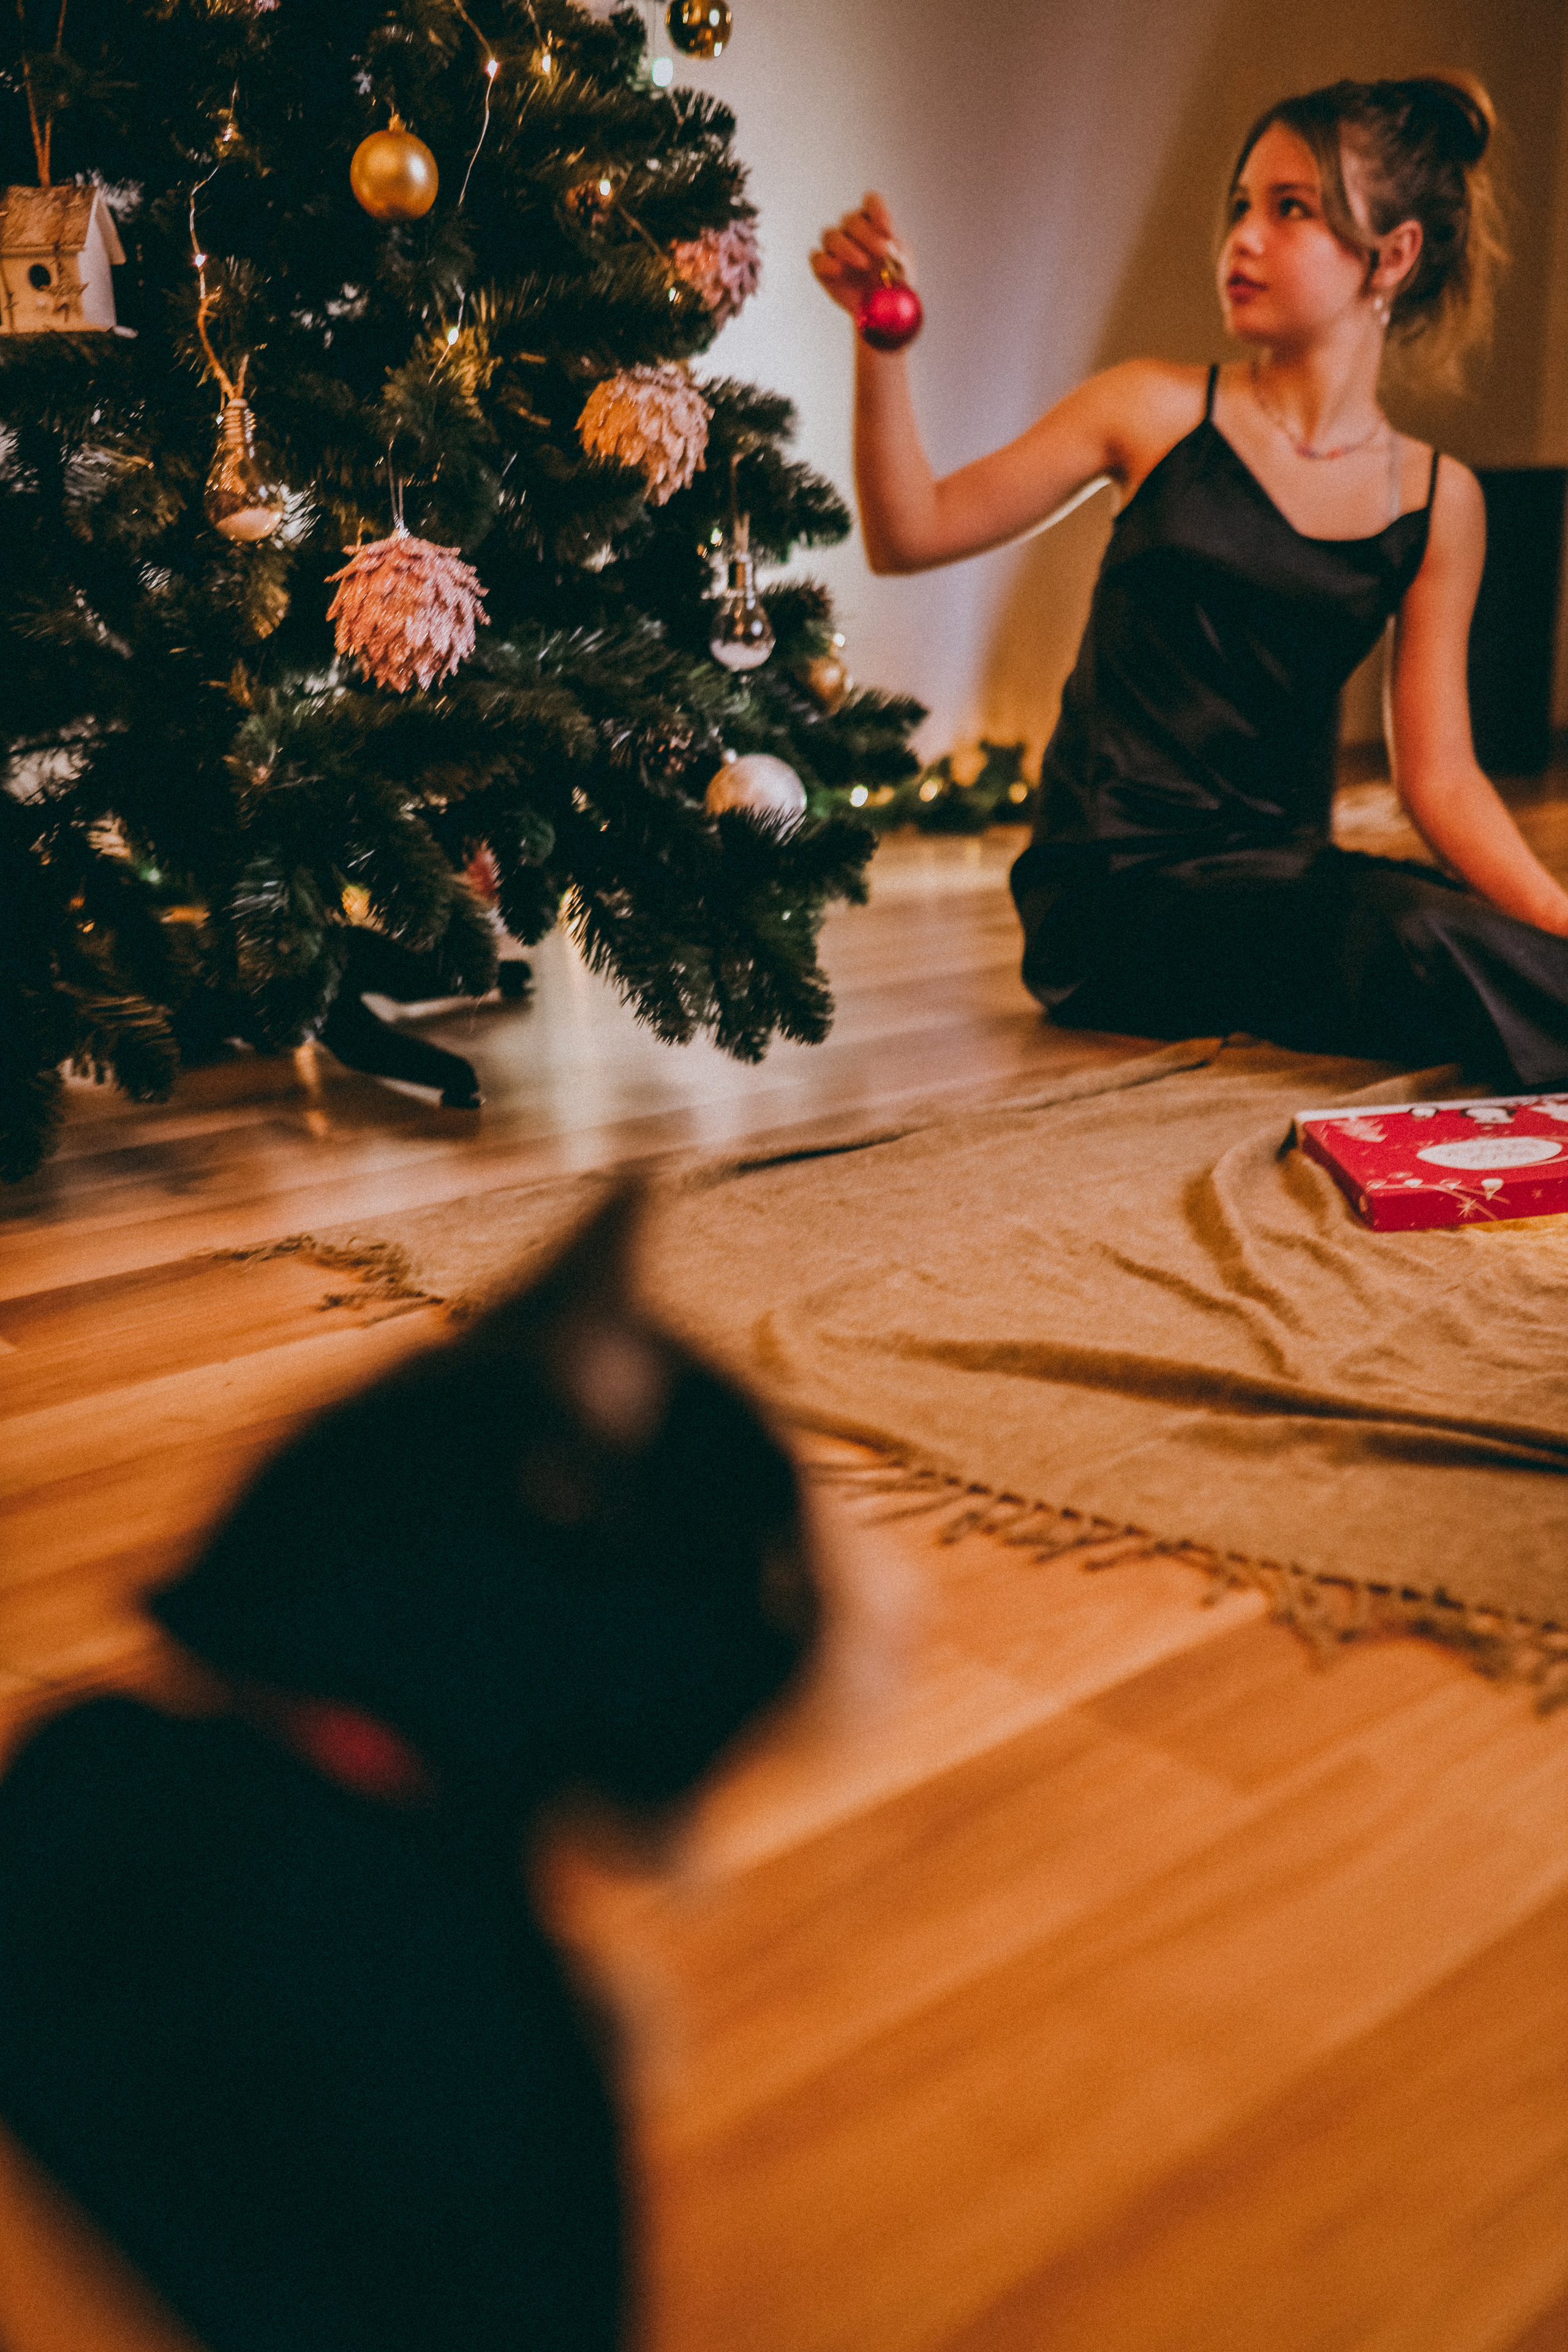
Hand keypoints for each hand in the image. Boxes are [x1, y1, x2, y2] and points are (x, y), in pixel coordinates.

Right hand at [810, 191, 909, 322]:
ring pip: (830, 235)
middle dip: (867, 234)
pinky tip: (838, 270)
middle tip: (882, 253)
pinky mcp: (822, 268)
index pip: (870, 202)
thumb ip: (899, 258)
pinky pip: (816, 258)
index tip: (888, 230)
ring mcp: (834, 249)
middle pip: (851, 219)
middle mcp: (851, 231)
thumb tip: (890, 253)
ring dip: (846, 247)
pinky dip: (826, 262)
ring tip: (863, 264)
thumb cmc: (892, 284)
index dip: (878, 210)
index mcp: (872, 223)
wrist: (880, 312)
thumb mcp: (903, 269)